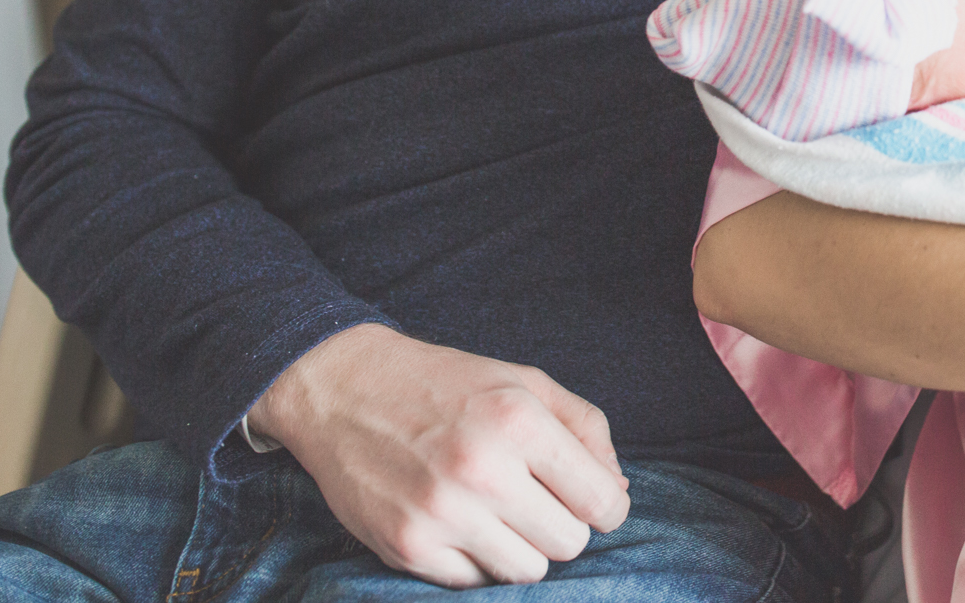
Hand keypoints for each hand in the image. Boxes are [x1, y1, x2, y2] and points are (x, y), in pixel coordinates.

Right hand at [249, 324, 630, 586]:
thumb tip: (619, 490)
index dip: (607, 506)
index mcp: (520, 421)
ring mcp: (442, 514)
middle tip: (536, 499)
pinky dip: (477, 560)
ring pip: (528, 571)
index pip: (603, 502)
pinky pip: (475, 582)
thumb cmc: (447, 385)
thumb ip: (586, 430)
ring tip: (499, 511)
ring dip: (523, 547)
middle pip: (569, 543)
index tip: (590, 499)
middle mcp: (483, 471)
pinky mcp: (407, 548)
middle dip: (563, 525)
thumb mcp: (526, 382)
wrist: (345, 390)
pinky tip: (461, 523)